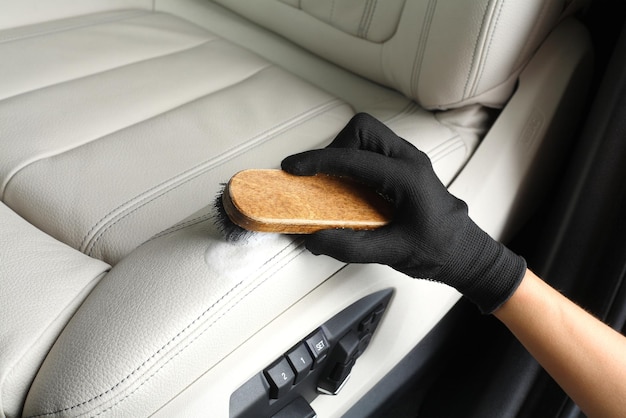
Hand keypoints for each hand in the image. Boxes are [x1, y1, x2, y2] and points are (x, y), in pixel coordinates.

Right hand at [281, 113, 525, 312]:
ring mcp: (410, 160)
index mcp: (407, 177)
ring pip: (368, 134)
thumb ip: (350, 246)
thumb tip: (315, 240)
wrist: (465, 253)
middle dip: (335, 147)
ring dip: (345, 151)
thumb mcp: (392, 252)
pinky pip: (375, 148)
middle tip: (321, 176)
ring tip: (333, 181)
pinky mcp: (407, 167)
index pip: (353, 157)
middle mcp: (410, 160)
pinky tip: (351, 186)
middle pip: (362, 129)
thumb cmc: (438, 250)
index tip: (294, 168)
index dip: (318, 161)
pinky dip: (355, 159)